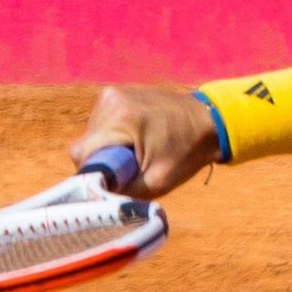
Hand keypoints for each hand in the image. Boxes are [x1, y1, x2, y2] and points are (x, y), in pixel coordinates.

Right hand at [69, 84, 219, 199]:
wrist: (209, 121)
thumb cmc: (187, 153)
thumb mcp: (156, 183)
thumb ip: (121, 192)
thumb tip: (92, 199)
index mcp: (120, 118)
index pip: (82, 154)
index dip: (96, 172)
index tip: (118, 177)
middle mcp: (110, 100)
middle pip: (85, 144)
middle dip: (104, 161)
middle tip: (133, 165)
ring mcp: (112, 93)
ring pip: (91, 134)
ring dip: (108, 148)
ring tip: (138, 149)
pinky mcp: (114, 93)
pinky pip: (100, 124)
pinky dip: (113, 136)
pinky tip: (136, 137)